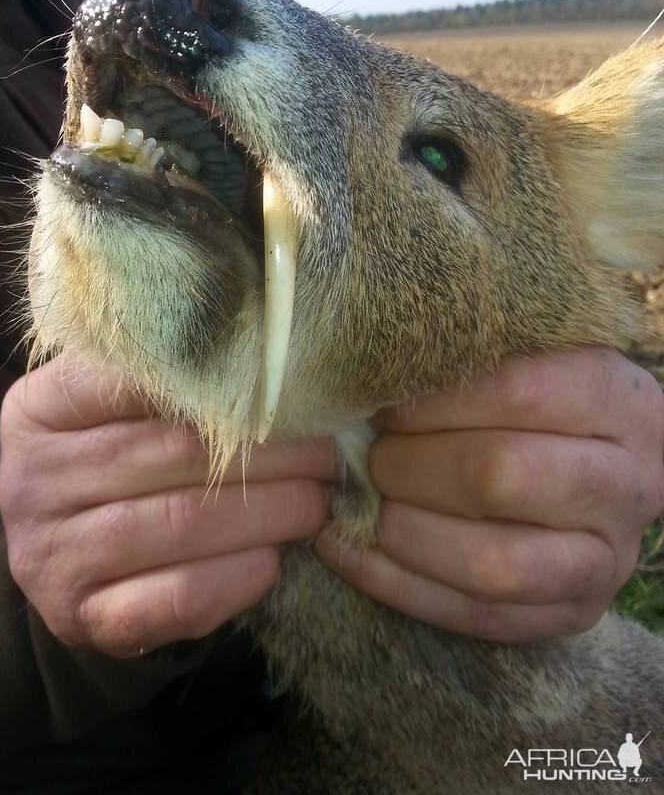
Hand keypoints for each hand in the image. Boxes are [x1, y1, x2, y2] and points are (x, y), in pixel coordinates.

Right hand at [0, 356, 333, 657]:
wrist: (67, 559)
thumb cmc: (112, 464)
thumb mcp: (113, 410)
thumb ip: (163, 382)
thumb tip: (271, 362)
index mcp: (37, 411)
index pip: (132, 381)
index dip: (221, 386)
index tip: (286, 391)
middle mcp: (30, 481)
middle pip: (171, 455)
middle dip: (267, 454)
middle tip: (325, 453)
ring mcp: (49, 556)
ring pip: (181, 525)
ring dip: (268, 513)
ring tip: (315, 502)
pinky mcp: (81, 618)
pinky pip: (176, 598)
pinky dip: (237, 579)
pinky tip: (273, 560)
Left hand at [315, 347, 663, 642]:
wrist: (602, 465)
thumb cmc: (543, 398)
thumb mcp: (528, 356)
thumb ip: (461, 360)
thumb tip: (355, 380)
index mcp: (616, 398)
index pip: (517, 392)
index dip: (433, 401)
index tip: (386, 402)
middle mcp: (626, 482)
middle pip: (500, 476)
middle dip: (411, 465)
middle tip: (376, 453)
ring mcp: (605, 559)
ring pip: (491, 564)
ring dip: (403, 531)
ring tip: (365, 501)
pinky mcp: (573, 613)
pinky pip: (476, 617)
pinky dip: (396, 584)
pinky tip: (347, 549)